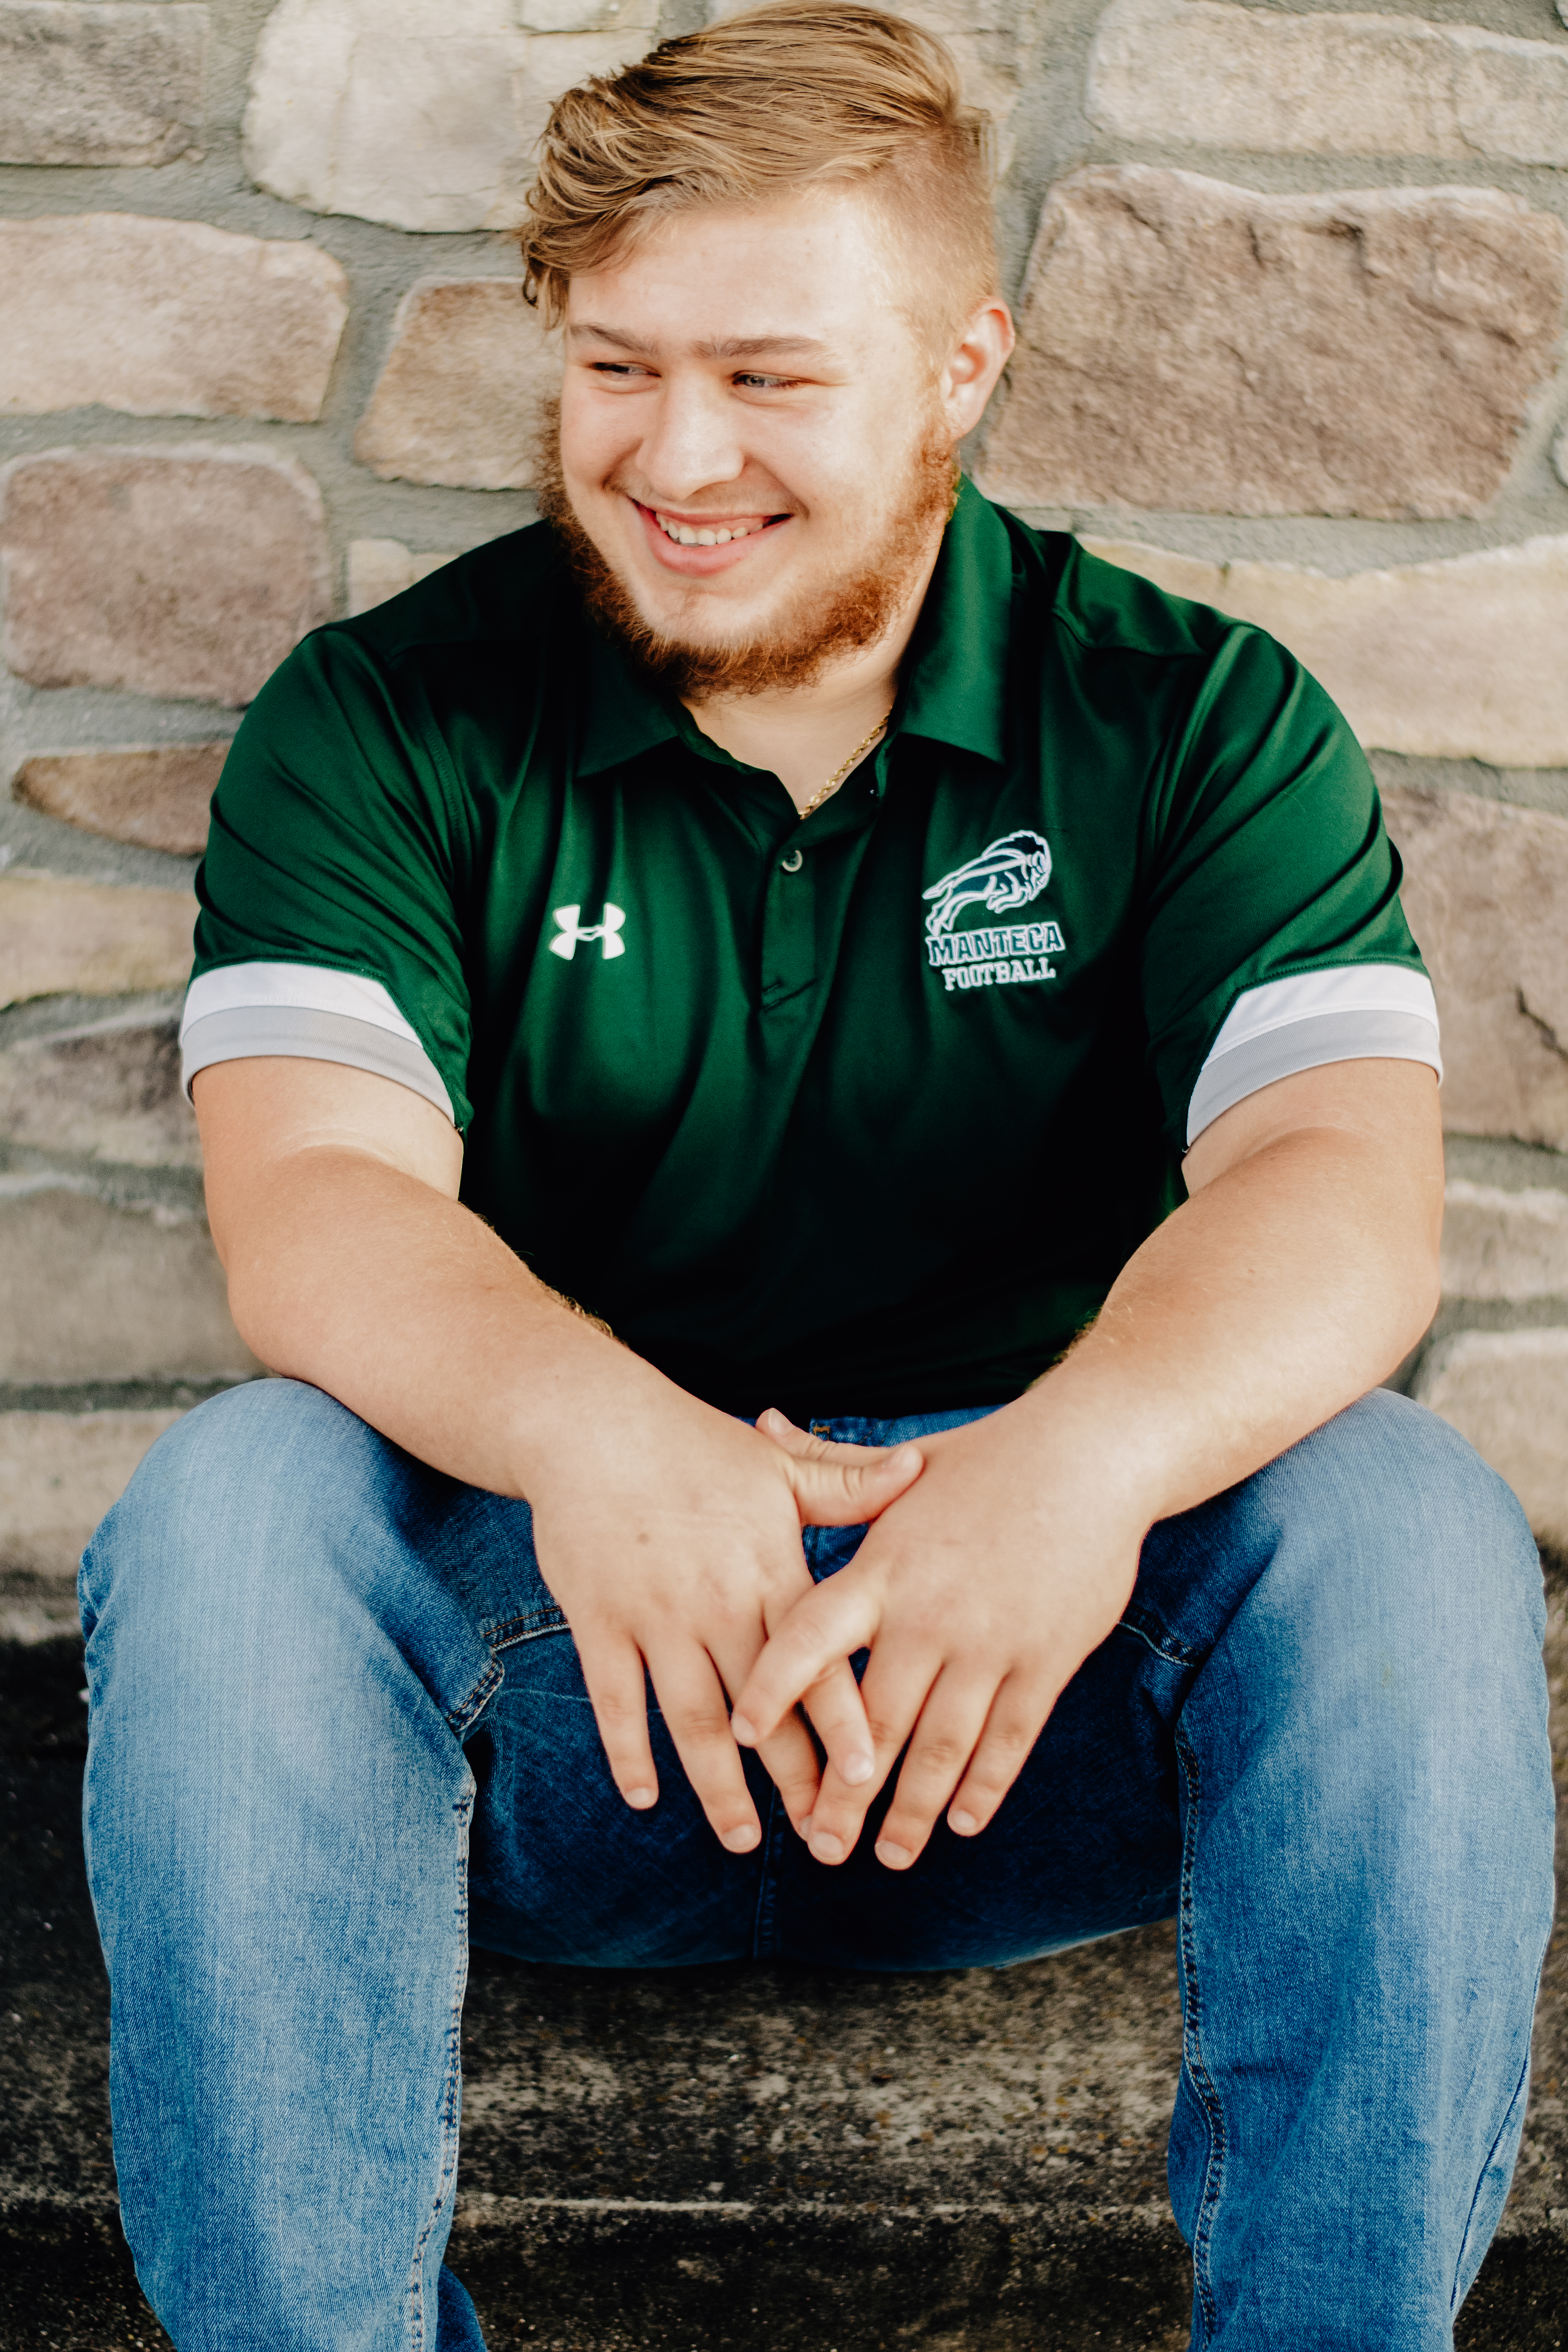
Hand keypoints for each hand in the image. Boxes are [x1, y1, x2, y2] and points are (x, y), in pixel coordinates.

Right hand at [523, 1377, 922, 1854]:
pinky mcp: (600, 1622)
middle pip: (763, 1708)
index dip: (843, 1720)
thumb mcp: (776, 1464)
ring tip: (741, 1839)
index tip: (870, 1777)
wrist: (593, 1426)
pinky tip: (647, 1797)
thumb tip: (917, 1468)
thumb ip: (845, 1484)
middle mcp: (716, 1603)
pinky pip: (617, 1700)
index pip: (816, 1659)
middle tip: (822, 1837)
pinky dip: (629, 1752)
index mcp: (767, 1570)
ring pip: (693, 1719)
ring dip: (718, 1786)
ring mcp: (654, 1617)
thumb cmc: (692, 1445)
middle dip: (794, 1778)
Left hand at [730, 1404, 1146, 1869]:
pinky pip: (1008, 1740)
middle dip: (842, 1793)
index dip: (775, 1689)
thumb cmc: (988, 1460)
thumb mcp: (905, 1464)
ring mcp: (990, 1643)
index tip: (745, 1737)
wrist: (1089, 1456)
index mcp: (885, 1569)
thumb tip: (764, 1418)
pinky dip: (984, 1787)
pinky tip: (963, 1821)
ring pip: (942, 1747)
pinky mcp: (1045, 1660)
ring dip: (912, 1811)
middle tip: (817, 1844)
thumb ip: (831, 1464)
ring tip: (887, 1855)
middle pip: (875, 1722)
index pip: (812, 1637)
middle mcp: (930, 1615)